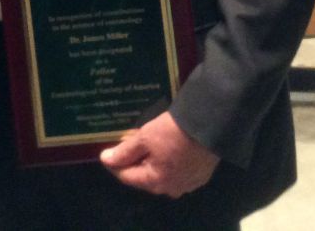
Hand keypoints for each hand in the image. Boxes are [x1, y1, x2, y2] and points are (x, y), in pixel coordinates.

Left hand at [99, 111, 218, 197]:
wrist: (208, 126)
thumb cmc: (172, 132)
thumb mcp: (145, 138)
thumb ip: (125, 152)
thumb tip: (106, 160)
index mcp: (156, 182)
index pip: (127, 177)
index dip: (114, 164)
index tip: (106, 152)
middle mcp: (172, 188)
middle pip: (144, 177)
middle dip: (133, 162)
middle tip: (124, 144)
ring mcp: (187, 183)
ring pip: (160, 174)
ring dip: (150, 161)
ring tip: (143, 144)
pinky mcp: (199, 175)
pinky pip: (175, 171)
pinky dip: (166, 161)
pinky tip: (164, 148)